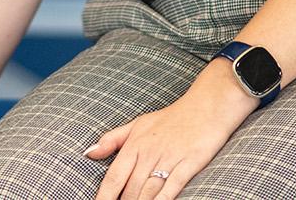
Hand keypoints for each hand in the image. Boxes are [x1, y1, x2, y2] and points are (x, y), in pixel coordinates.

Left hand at [86, 61, 256, 199]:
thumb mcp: (137, 124)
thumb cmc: (171, 118)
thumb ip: (112, 140)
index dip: (104, 196)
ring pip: (148, 191)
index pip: (114, 177)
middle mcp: (149, 153)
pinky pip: (173, 187)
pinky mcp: (189, 163)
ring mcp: (170, 158)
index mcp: (134, 144)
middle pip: (130, 189)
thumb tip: (89, 154)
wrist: (206, 105)